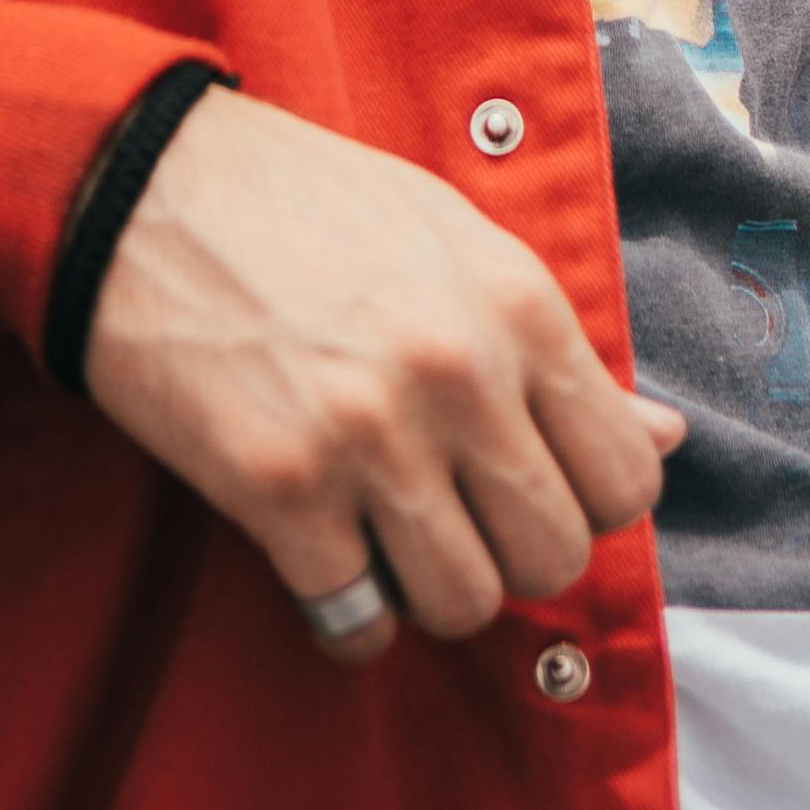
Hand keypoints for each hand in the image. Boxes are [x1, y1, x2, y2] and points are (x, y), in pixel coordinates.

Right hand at [81, 86, 682, 665]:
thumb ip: (558, 353)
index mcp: (517, 308)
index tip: (530, 484)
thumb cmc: (306, 207)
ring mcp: (368, 438)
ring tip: (388, 535)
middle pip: (554, 557)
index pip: (627, 480)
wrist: (142, 187)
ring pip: (465, 605)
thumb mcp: (455, 245)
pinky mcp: (278, 490)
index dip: (584, 500)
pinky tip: (325, 559)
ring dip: (429, 590)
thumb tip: (667, 436)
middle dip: (509, 555)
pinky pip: (356, 623)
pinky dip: (347, 615)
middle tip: (454, 515)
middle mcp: (458, 375)